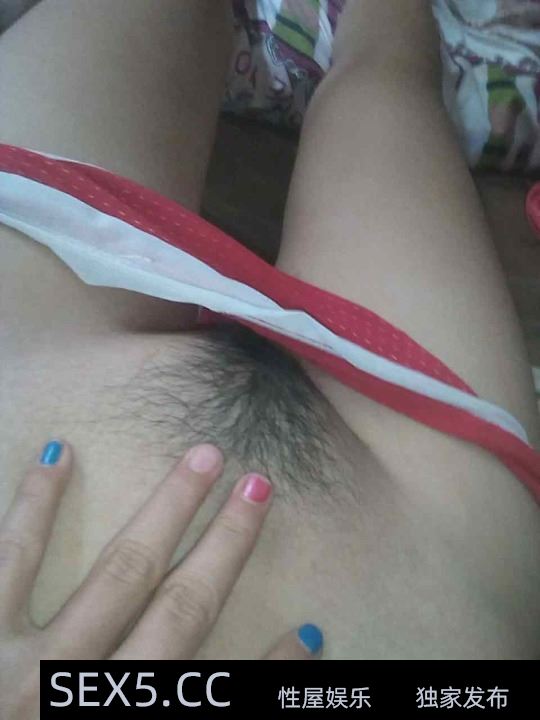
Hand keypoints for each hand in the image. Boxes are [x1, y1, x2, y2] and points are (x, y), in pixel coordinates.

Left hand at [0, 441, 322, 718]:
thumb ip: (173, 711)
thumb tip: (261, 670)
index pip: (215, 694)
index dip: (272, 673)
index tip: (306, 633)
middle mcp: (87, 693)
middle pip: (179, 610)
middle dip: (224, 546)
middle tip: (257, 482)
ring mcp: (25, 664)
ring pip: (116, 573)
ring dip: (165, 513)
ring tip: (202, 458)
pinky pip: (8, 560)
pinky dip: (36, 506)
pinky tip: (57, 455)